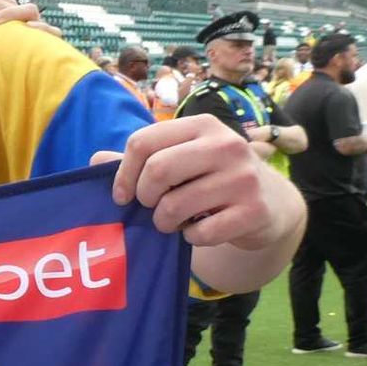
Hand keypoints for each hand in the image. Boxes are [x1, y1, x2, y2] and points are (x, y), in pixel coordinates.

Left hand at [98, 115, 293, 250]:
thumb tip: (94, 159)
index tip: (122, 195)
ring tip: (174, 221)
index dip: (123, 173)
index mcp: (203, 126)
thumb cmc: (213, 179)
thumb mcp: (183, 160)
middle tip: (152, 207)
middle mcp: (226, 145)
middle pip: (157, 170)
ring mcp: (243, 178)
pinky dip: (191, 239)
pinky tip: (200, 231)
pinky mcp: (253, 211)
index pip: (144, 142)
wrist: (271, 203)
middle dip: (144, 197)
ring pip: (175, 206)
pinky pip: (200, 234)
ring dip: (164, 222)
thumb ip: (141, 159)